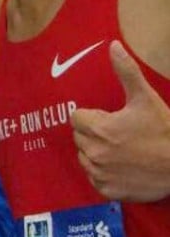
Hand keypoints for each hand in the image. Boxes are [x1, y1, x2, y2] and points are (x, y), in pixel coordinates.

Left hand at [71, 41, 169, 201]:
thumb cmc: (164, 131)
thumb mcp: (145, 98)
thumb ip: (126, 71)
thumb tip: (113, 45)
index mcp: (98, 129)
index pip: (76, 118)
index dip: (92, 116)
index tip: (109, 118)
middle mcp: (94, 153)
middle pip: (79, 137)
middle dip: (93, 133)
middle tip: (118, 133)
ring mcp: (100, 174)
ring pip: (84, 158)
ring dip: (96, 152)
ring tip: (120, 149)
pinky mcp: (108, 191)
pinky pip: (95, 179)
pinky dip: (103, 173)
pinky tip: (121, 166)